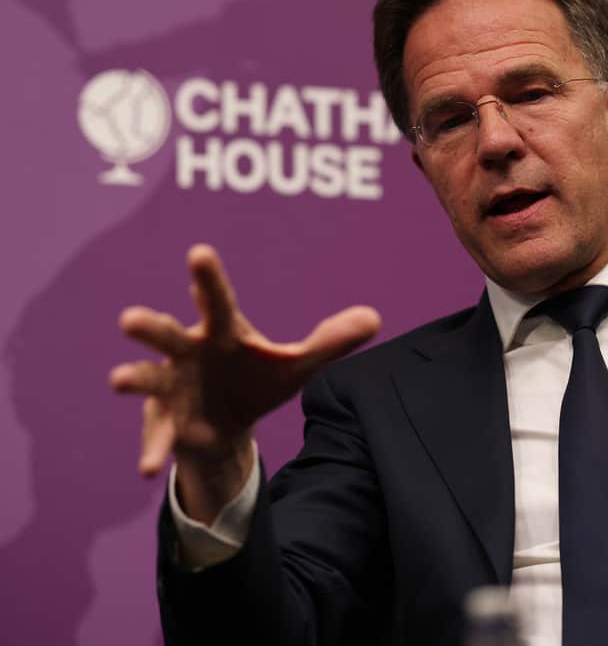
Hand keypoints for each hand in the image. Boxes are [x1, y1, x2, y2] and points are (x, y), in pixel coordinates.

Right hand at [109, 244, 380, 485]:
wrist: (228, 424)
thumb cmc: (257, 379)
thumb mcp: (298, 363)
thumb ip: (332, 341)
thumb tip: (374, 318)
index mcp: (222, 332)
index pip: (217, 300)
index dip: (208, 278)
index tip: (199, 253)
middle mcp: (189, 352)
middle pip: (168, 334)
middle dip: (150, 327)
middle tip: (130, 319)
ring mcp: (171, 387)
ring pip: (148, 378)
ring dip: (133, 377)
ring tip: (118, 379)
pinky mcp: (166, 422)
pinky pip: (157, 436)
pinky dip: (151, 450)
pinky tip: (146, 469)